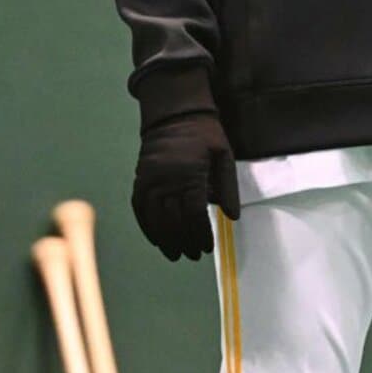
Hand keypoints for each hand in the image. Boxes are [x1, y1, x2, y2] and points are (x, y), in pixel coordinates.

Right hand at [131, 111, 238, 260]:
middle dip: (184, 241)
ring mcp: (149, 181)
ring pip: (155, 219)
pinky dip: (148, 228)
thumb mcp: (224, 156)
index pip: (194, 213)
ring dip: (165, 240)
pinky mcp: (139, 182)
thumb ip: (228, 187)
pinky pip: (140, 211)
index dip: (200, 234)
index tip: (206, 248)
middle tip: (194, 256)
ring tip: (176, 254)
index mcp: (190, 173)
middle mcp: (166, 180)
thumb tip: (232, 217)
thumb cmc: (205, 136)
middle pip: (174, 220)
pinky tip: (157, 240)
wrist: (174, 116)